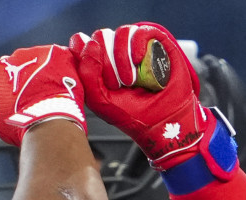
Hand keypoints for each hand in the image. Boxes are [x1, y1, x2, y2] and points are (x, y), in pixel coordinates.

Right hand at [0, 43, 84, 147]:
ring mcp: (40, 53)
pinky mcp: (60, 54)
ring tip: (52, 95)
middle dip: (30, 78)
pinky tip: (64, 88)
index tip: (20, 96)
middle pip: (25, 64)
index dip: (14, 85)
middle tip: (37, 97)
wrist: (48, 123)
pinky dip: (64, 71)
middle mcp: (18, 56)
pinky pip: (62, 60)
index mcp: (1, 68)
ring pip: (43, 62)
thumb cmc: (22, 124)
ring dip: (47, 74)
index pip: (6, 72)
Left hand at [70, 23, 208, 165]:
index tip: (99, 82)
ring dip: (122, 57)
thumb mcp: (100, 100)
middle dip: (106, 63)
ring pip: (121, 33)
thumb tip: (89, 43)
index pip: (83, 44)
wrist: (162, 123)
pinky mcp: (156, 42)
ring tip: (131, 80)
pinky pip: (140, 31)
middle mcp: (116, 50)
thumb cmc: (131, 114)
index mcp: (99, 63)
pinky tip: (140, 60)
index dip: (87, 58)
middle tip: (118, 85)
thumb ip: (87, 75)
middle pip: (101, 37)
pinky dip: (137, 44)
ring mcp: (136, 45)